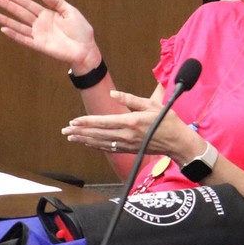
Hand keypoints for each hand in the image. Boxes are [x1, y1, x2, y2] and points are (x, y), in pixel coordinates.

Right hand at [0, 0, 100, 71]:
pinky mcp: (39, 45)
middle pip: (20, 12)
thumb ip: (56, 2)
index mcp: (47, 14)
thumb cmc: (81, 31)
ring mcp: (38, 34)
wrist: (86, 49)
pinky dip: (14, 35)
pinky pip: (23, 39)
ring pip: (18, 25)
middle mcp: (39, 23)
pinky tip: (4, 29)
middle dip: (7, 5)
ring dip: (5, 20)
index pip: (27, 4)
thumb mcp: (71, 11)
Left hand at [62, 89, 197, 161]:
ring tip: (71, 137)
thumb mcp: (151, 105)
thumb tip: (113, 95)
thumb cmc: (167, 121)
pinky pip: (109, 148)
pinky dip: (96, 146)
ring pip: (101, 142)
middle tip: (65, 131)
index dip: (87, 122)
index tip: (74, 122)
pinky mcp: (129, 149)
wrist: (178, 142)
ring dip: (84, 140)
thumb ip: (131, 99)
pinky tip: (87, 144)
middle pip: (98, 134)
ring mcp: (127, 144)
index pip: (103, 122)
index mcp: (131, 122)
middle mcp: (126, 135)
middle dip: (80, 132)